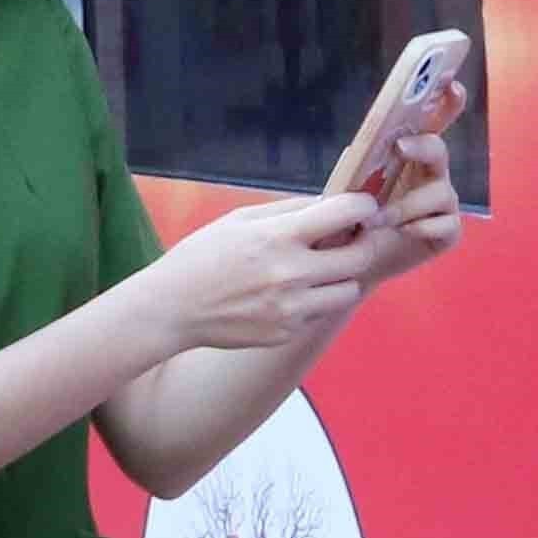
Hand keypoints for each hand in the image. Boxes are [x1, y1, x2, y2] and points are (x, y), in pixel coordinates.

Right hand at [143, 190, 380, 354]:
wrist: (172, 308)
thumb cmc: (202, 256)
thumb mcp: (240, 219)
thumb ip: (288, 210)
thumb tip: (328, 203)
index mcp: (277, 237)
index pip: (345, 213)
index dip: (364, 206)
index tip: (365, 207)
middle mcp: (290, 274)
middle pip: (360, 256)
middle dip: (364, 242)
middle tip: (355, 237)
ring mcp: (291, 309)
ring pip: (349, 290)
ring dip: (343, 276)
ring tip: (323, 268)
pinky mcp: (287, 333)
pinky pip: (321, 313)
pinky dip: (316, 300)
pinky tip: (291, 293)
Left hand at [358, 77, 470, 283]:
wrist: (352, 259)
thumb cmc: (352, 215)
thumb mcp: (349, 185)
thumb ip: (360, 164)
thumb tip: (360, 149)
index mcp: (412, 153)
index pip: (435, 120)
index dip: (447, 100)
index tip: (450, 83)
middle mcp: (432, 173)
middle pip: (438, 149)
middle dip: (422, 146)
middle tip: (400, 147)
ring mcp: (443, 202)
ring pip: (437, 193)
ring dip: (404, 205)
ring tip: (375, 219)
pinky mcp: (447, 231)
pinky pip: (441, 225)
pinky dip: (418, 228)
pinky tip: (402, 233)